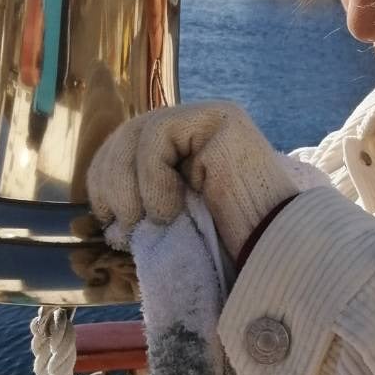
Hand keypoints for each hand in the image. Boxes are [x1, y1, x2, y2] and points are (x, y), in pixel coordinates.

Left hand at [87, 101, 296, 256]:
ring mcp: (210, 118)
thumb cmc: (228, 249)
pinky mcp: (222, 119)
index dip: (102, 177)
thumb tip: (101, 211)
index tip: (107, 220)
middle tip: (124, 229)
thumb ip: (143, 200)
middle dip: (111, 184)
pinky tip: (169, 210)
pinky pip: (159, 134)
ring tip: (150, 221)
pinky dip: (151, 178)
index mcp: (183, 148)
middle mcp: (196, 126)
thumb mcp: (172, 220)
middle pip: (126, 134)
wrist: (273, 257)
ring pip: (137, 131)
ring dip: (128, 185)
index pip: (123, 144)